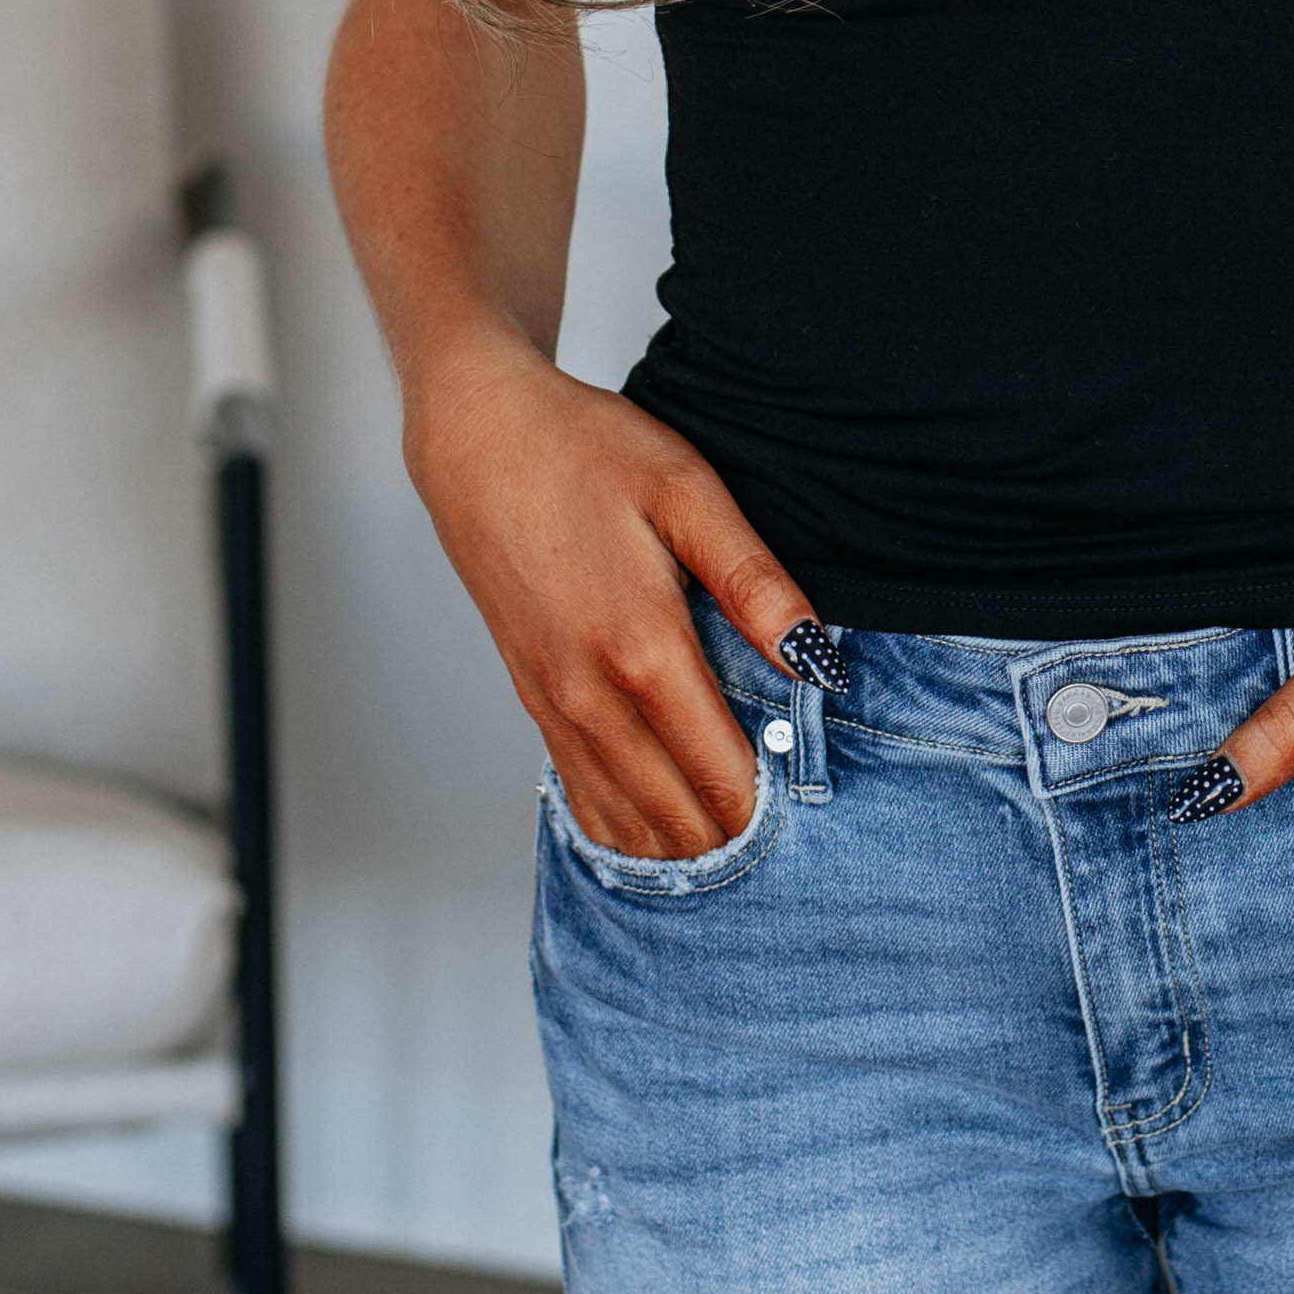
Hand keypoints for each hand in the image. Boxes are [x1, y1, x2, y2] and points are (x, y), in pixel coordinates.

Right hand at [403, 329, 822, 860]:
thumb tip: (817, 660)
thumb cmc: (583, 451)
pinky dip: (625, 825)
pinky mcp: (531, 697)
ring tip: (739, 857)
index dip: (772, 808)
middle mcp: (590, 694)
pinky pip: (579, 792)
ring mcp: (552, 703)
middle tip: (793, 849)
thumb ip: (756, 583)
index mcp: (642, 647)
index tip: (818, 817)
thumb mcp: (688, 491)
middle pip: (674, 815)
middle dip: (734, 839)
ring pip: (623, 818)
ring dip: (681, 846)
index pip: (719, 772)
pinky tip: (659, 838)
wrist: (476, 436)